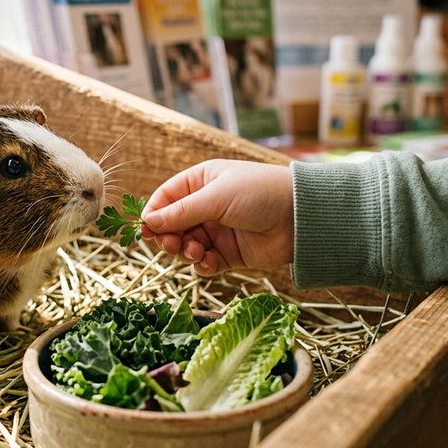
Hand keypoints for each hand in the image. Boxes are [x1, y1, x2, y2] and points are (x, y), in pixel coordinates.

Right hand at [141, 160, 293, 275]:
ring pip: (186, 246)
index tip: (145, 231)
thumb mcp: (216, 197)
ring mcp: (218, 230)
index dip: (153, 215)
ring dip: (185, 251)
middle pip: (172, 226)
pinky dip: (202, 265)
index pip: (165, 198)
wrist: (302, 217)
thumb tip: (147, 222)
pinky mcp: (229, 253)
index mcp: (201, 182)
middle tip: (171, 244)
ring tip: (194, 251)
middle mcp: (206, 206)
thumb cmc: (260, 193)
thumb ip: (181, 212)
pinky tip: (208, 262)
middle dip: (168, 237)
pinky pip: (205, 262)